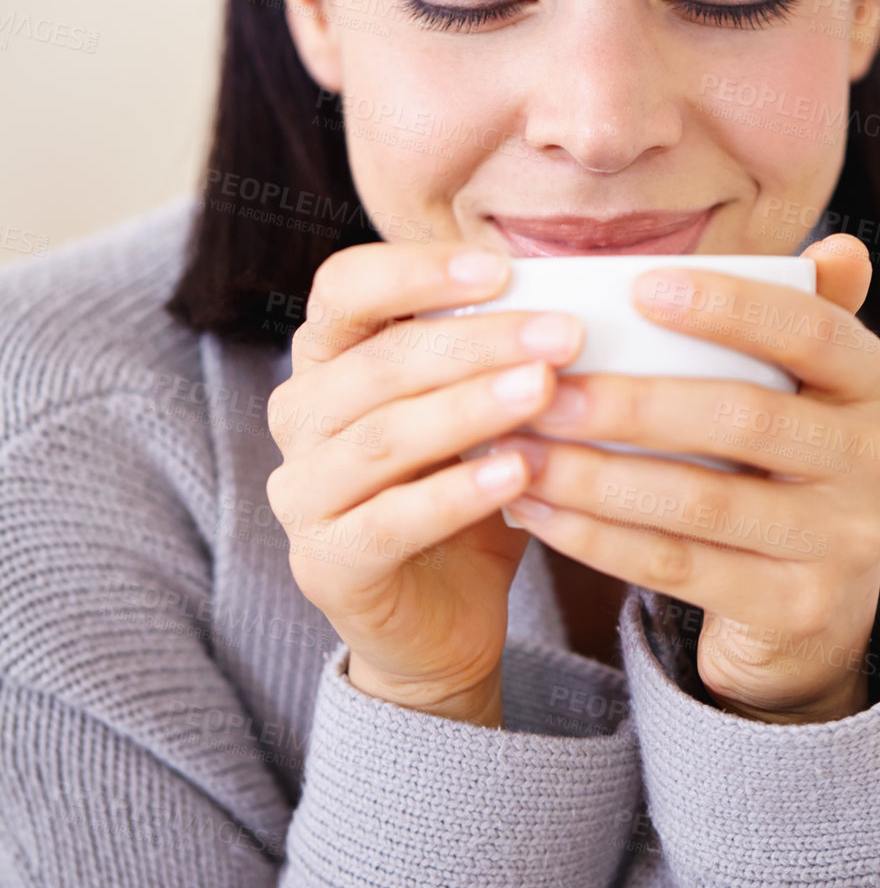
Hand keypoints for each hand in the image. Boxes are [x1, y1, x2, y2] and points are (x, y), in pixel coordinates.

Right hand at [264, 240, 584, 725]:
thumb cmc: (465, 488)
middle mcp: (299, 415)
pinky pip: (391, 519)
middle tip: (562, 334)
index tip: (501, 268)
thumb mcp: (480, 407)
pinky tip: (518, 473)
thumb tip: (572, 293)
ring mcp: (302, 492)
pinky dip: (457, 493)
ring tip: (543, 390)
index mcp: (328, 357)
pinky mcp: (326, 562)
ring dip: (470, 409)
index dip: (416, 271)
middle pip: (380, 361)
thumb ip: (498, 352)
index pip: (346, 287)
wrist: (443, 618)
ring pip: (384, 437)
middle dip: (477, 342)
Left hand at [488, 236, 879, 723]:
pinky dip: (597, 537)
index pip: (812, 329)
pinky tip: (537, 510)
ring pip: (701, 501)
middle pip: (744, 418)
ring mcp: (847, 542)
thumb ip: (799, 316)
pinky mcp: (798, 607)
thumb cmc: (776, 458)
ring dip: (596, 476)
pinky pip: (678, 567)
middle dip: (632, 402)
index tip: (636, 287)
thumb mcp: (801, 386)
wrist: (809, 603)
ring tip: (522, 451)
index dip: (729, 306)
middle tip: (545, 387)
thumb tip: (837, 246)